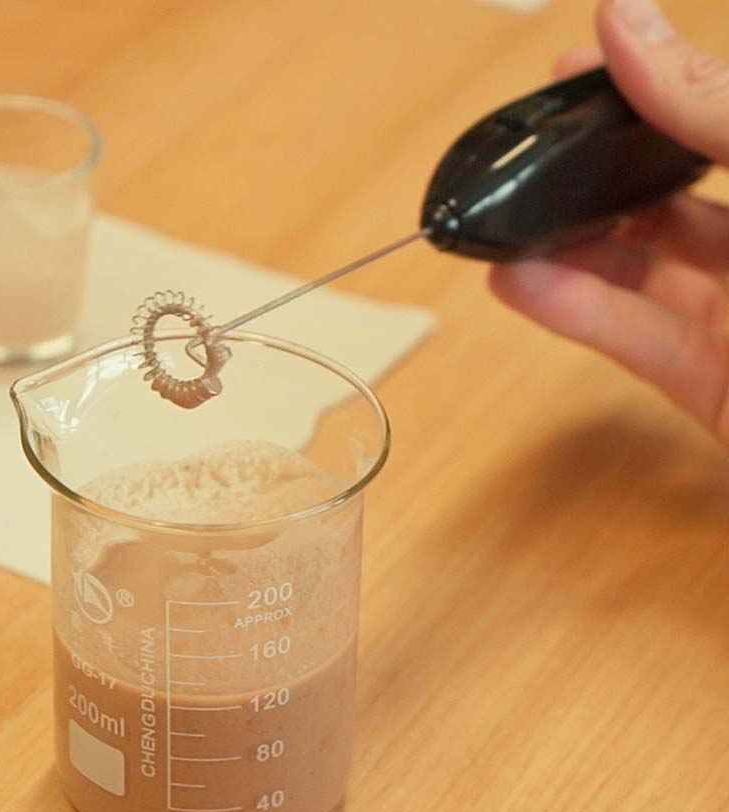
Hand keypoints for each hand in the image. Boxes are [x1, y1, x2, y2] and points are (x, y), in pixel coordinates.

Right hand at [489, 0, 728, 444]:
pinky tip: (514, 282)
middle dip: (595, 169)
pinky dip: (570, 310)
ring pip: (641, 267)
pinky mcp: (709, 383)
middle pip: (673, 190)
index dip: (650, 88)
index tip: (575, 66)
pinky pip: (631, 336)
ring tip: (498, 224)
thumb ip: (716, 110)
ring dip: (566, 246)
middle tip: (525, 153)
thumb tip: (623, 21)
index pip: (721, 117)